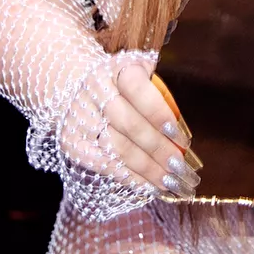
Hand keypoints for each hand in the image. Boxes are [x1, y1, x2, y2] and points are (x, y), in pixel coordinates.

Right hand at [60, 59, 202, 197]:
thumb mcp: (143, 78)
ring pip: (116, 148)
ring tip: (169, 183)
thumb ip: (162, 103)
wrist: (76, 86)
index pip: (140, 91)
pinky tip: (146, 185)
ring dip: (146, 169)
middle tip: (180, 169)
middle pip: (130, 125)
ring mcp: (79, 115)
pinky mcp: (70, 140)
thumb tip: (183, 142)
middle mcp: (95, 89)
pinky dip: (127, 177)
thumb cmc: (123, 87)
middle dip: (159, 150)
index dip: (160, 115)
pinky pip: (101, 163)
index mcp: (118, 68)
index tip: (182, 139)